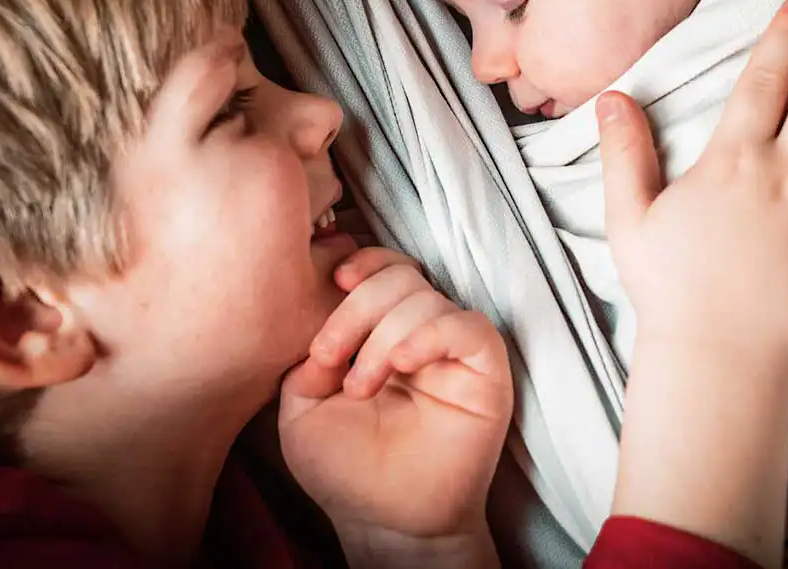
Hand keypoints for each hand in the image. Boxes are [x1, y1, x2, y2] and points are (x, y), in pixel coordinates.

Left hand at [278, 248, 512, 553]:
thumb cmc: (346, 470)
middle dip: (357, 308)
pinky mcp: (485, 371)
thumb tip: (319, 321)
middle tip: (331, 358)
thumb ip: (307, 358)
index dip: (361, 265)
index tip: (332, 283)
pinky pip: (466, 327)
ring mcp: (455, 351)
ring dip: (382, 337)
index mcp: (383, 332)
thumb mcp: (302, 408)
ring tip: (361, 387)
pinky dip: (428, 335)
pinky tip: (401, 364)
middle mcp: (422, 333)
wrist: (384, 523)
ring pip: (427, 299)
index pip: (384, 270)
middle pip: (401, 276)